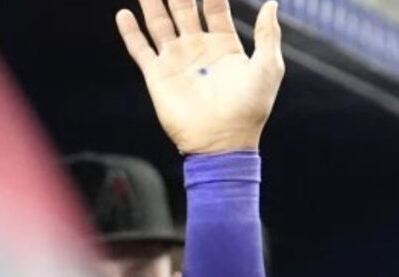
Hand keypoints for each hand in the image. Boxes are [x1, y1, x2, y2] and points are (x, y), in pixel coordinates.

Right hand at [116, 0, 284, 153]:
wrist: (223, 141)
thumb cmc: (250, 108)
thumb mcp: (267, 68)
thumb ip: (267, 35)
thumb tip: (273, 3)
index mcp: (225, 46)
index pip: (215, 7)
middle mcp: (199, 48)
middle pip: (184, 8)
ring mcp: (177, 60)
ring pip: (159, 22)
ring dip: (152, 2)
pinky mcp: (158, 75)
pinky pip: (140, 48)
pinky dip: (130, 31)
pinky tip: (124, 13)